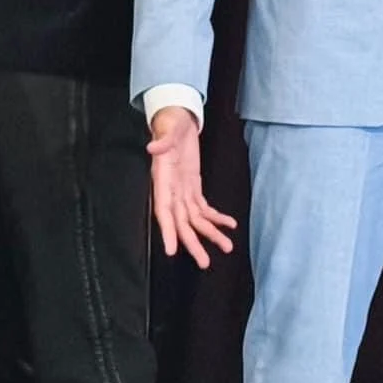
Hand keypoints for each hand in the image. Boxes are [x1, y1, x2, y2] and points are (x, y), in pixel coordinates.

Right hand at [147, 107, 236, 268]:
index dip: (167, 230)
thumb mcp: (168, 129)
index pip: (163, 210)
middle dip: (192, 242)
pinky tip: (229, 226)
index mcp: (163, 179)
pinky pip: (204, 208)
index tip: (171, 250)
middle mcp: (172, 190)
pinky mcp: (193, 187)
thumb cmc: (171, 124)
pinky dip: (216, 218)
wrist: (177, 119)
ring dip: (210, 234)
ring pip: (195, 219)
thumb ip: (163, 140)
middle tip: (204, 263)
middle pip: (181, 222)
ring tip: (226, 248)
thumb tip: (152, 148)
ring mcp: (182, 190)